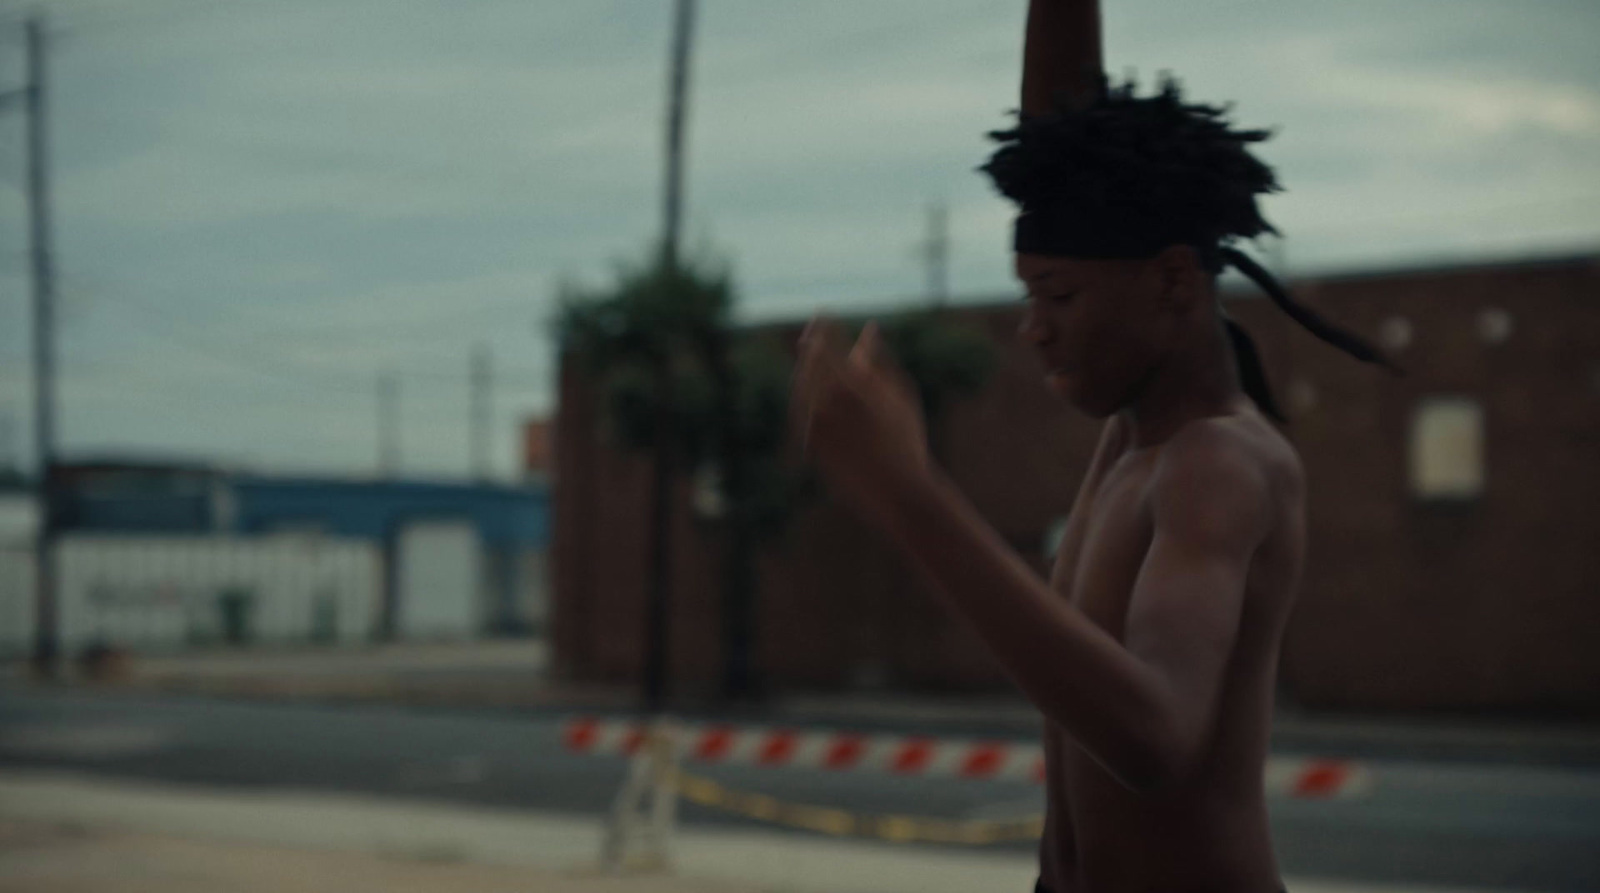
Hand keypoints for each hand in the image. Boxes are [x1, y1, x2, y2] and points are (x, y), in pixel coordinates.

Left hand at [791, 317, 931, 528]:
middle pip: (807, 362)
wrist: (897, 489)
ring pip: (800, 387)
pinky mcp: (808, 443)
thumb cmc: (906, 440)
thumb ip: (879, 361)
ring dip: (805, 371)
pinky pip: (802, 413)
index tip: (823, 313)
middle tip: (812, 334)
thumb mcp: (901, 395)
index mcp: (852, 384)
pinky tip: (814, 394)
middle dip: (810, 345)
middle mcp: (826, 402)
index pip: (825, 343)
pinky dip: (807, 398)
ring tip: (813, 362)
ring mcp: (814, 425)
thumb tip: (869, 329)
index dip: (823, 325)